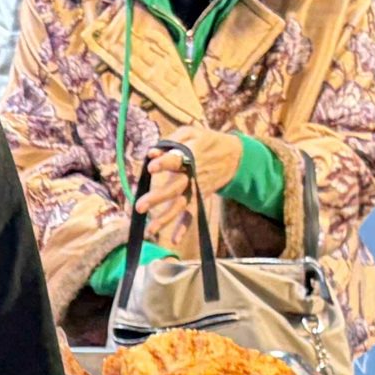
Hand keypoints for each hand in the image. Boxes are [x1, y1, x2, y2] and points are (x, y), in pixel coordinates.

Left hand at [136, 127, 243, 249]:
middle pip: (175, 188)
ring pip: (181, 205)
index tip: (151, 166)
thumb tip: (151, 153)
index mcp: (191, 156)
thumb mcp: (192, 133)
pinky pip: (192, 215)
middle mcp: (193, 175)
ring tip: (150, 230)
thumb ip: (171, 141)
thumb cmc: (206, 142)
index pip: (176, 160)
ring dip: (166, 218)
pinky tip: (174, 240)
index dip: (164, 163)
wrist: (235, 156)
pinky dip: (184, 228)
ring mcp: (196, 189)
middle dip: (157, 198)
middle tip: (140, 207)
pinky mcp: (200, 198)